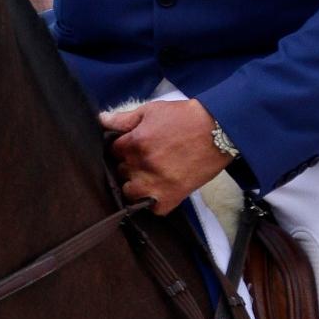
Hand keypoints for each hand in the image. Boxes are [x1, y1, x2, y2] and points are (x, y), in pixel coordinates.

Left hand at [99, 99, 231, 214]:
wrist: (217, 131)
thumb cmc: (185, 118)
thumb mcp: (152, 110)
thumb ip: (124, 118)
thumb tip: (101, 120)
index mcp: (136, 142)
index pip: (113, 150)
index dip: (121, 147)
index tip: (129, 146)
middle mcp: (143, 165)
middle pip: (121, 170)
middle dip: (128, 163)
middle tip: (143, 157)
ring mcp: (156, 184)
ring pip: (130, 191)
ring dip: (135, 183)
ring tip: (147, 175)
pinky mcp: (171, 198)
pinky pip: (152, 209)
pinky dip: (152, 201)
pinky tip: (158, 188)